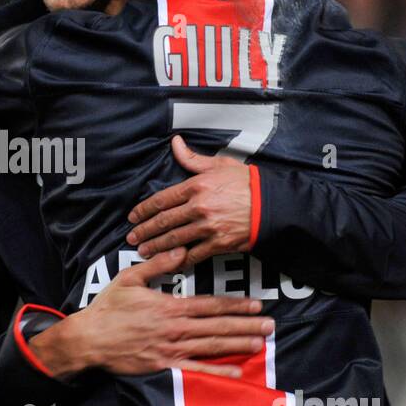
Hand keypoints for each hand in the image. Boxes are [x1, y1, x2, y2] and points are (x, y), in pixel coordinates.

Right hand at [29, 246, 273, 380]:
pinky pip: (196, 369)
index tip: (257, 305)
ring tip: (260, 343)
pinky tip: (236, 371)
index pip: (210, 305)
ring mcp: (172, 349)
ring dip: (238, 344)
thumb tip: (180, 250)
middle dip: (246, 325)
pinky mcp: (165, 365)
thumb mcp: (129, 279)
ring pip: (212, 346)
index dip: (235, 305)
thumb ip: (157, 265)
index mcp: (170, 306)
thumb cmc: (108, 308)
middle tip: (271, 326)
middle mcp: (176, 328)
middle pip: (218, 326)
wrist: (90, 339)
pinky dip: (217, 371)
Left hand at [126, 135, 254, 264]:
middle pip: (163, 222)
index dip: (143, 210)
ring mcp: (208, 227)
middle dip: (145, 231)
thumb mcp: (220, 164)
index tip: (133, 217)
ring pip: (174, 239)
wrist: (273, 204)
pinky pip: (194, 254)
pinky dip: (180, 260)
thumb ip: (193, 159)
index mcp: (196, 186)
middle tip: (133, 238)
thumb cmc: (248, 183)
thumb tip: (176, 143)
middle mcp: (198, 207)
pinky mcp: (218, 244)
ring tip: (143, 251)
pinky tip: (169, 262)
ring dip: (156, 247)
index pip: (161, 200)